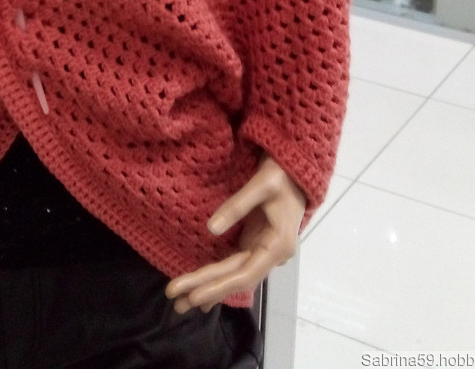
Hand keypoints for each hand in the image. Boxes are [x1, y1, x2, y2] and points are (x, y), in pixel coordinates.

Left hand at [165, 156, 305, 312]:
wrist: (297, 171)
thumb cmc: (282, 174)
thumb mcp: (261, 184)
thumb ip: (237, 206)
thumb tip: (211, 228)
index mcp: (278, 245)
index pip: (245, 274)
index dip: (220, 286)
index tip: (194, 295)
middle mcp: (272, 255)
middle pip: (236, 278)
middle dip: (206, 290)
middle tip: (177, 303)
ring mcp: (264, 251)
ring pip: (234, 274)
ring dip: (209, 287)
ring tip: (181, 302)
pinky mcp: (256, 244)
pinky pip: (235, 266)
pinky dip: (218, 277)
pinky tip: (202, 291)